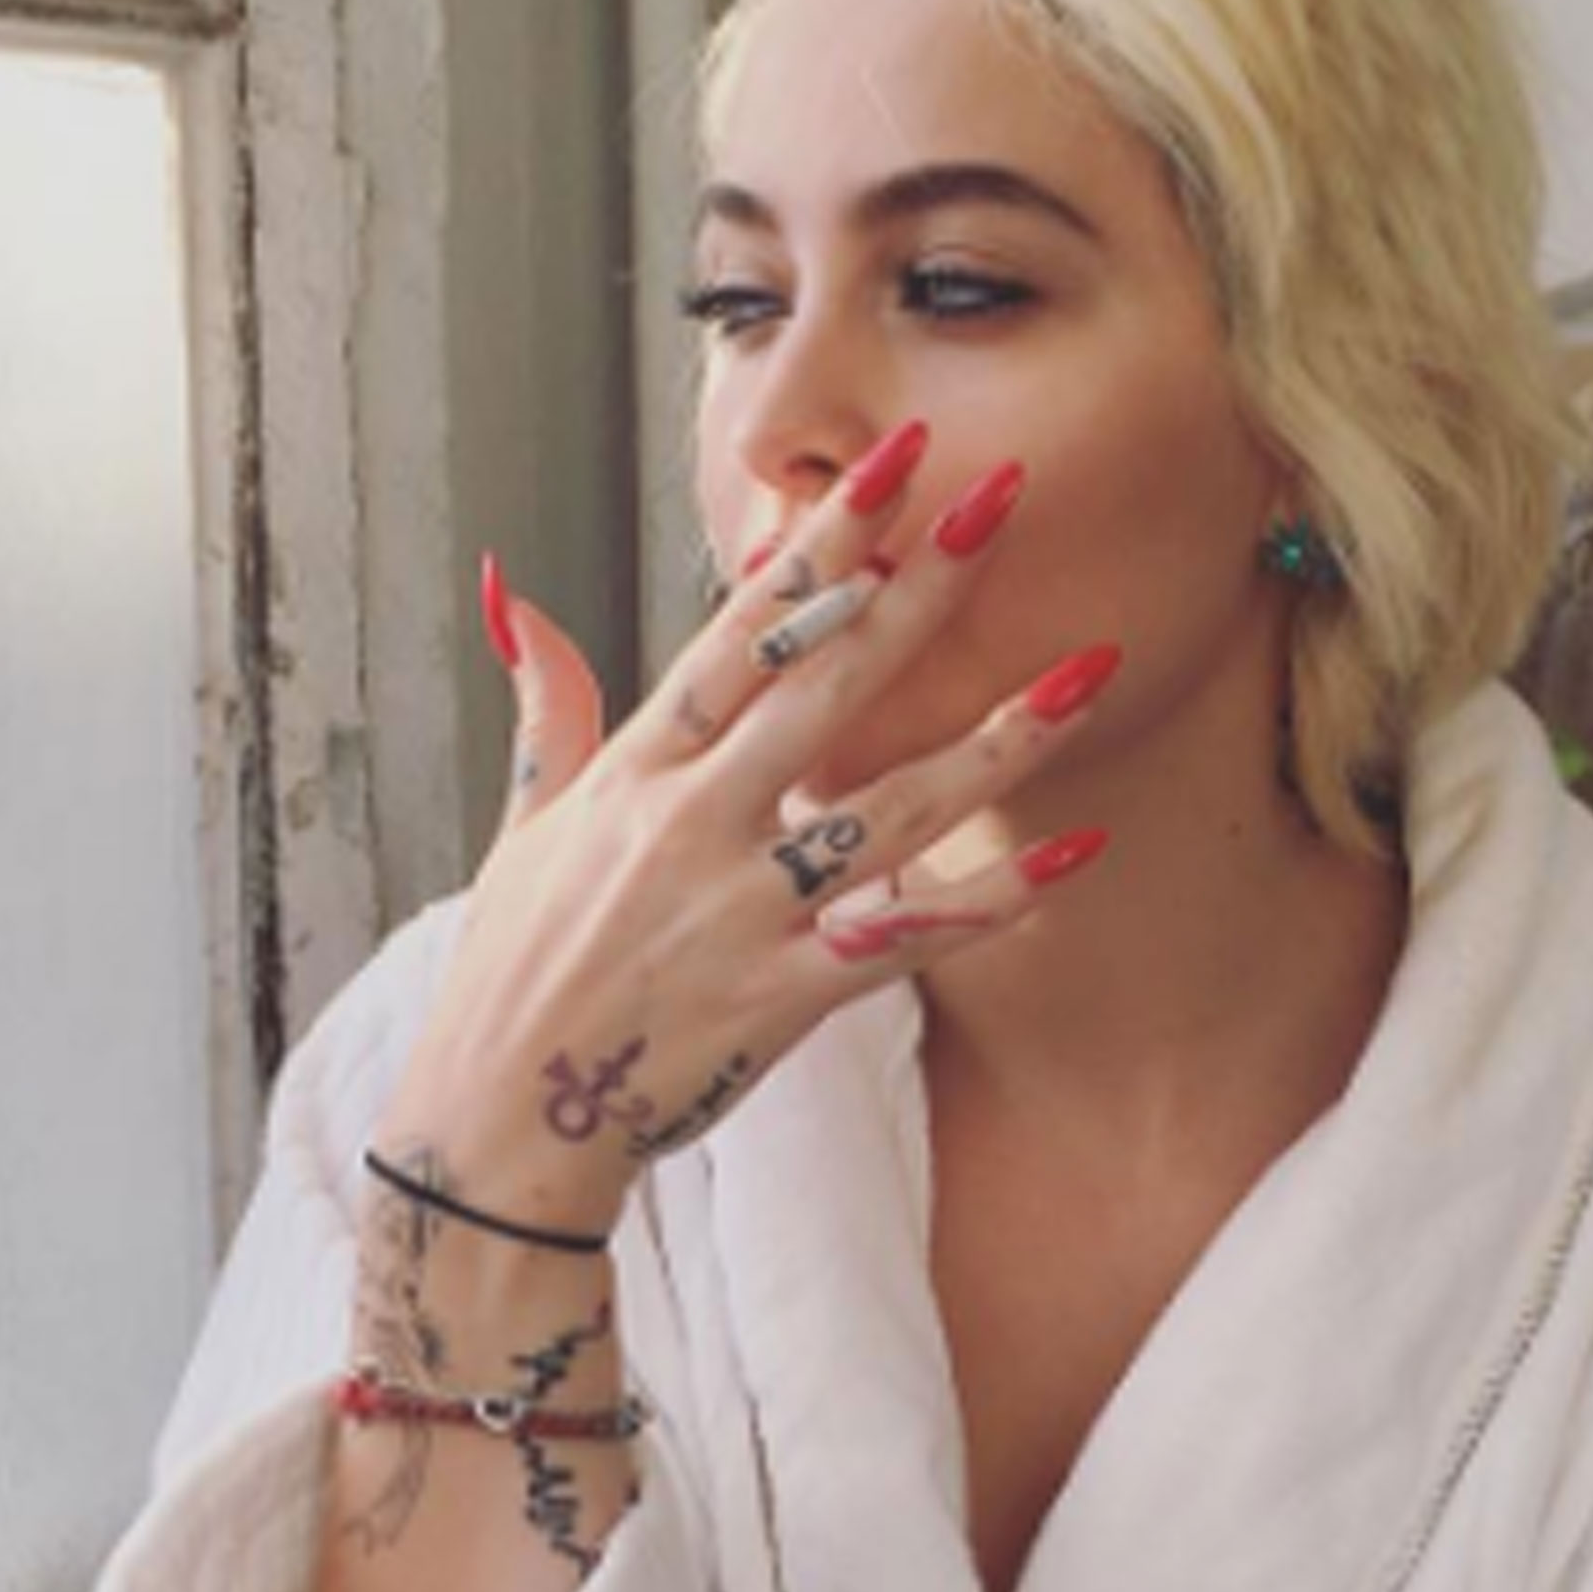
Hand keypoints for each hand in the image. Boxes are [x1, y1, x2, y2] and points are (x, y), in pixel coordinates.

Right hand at [371, 419, 1119, 1241]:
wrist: (503, 1127)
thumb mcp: (524, 823)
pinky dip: (986, 903)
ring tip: (1089, 672)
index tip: (888, 463)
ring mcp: (739, 911)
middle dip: (920, 588)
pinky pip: (902, 940)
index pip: (741, 630)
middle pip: (827, 686)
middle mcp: (691, 825)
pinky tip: (1071, 861)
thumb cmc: (519, 970)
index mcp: (637, 770)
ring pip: (889, 808)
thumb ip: (548, 702)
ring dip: (997, 741)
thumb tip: (511, 588)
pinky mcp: (778, 997)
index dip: (820, 541)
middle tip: (1004, 497)